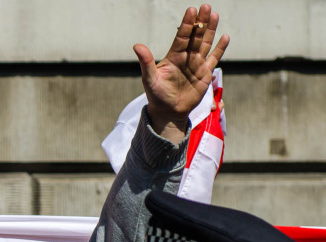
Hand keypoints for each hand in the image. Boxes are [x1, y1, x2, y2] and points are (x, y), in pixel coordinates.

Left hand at [134, 4, 228, 142]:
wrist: (168, 112)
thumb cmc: (156, 95)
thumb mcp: (149, 79)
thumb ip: (146, 62)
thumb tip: (136, 45)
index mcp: (173, 56)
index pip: (182, 37)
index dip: (187, 24)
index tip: (191, 10)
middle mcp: (186, 57)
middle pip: (196, 36)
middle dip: (201, 22)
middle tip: (205, 6)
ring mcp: (196, 64)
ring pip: (205, 43)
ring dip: (210, 30)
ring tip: (214, 15)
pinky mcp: (205, 74)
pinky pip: (214, 58)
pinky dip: (220, 48)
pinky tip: (225, 37)